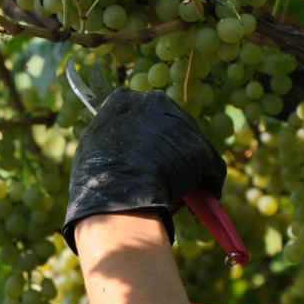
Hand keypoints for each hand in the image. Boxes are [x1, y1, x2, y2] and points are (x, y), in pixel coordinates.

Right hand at [62, 88, 226, 252]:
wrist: (118, 194)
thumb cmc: (95, 180)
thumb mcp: (92, 152)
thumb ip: (109, 144)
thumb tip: (116, 154)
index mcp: (124, 100)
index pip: (138, 113)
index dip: (141, 136)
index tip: (140, 154)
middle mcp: (155, 102)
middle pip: (169, 124)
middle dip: (167, 148)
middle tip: (159, 176)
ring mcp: (182, 124)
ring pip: (190, 147)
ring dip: (187, 168)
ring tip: (176, 196)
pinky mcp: (203, 150)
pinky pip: (210, 169)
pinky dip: (207, 186)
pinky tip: (199, 203)